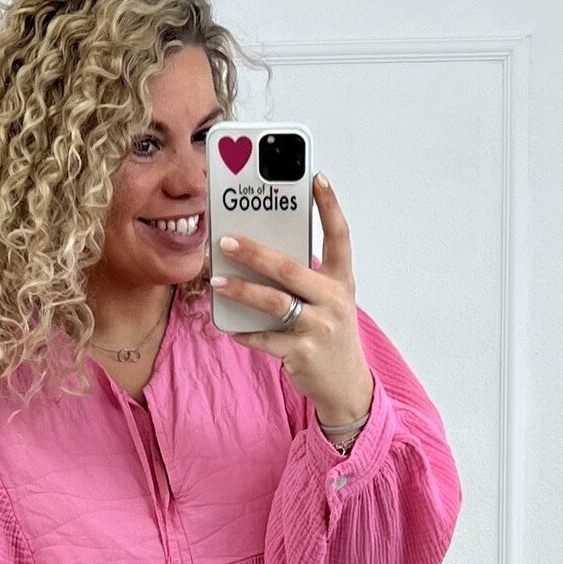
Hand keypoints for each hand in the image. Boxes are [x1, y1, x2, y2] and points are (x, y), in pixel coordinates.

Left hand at [211, 173, 374, 422]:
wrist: (346, 386)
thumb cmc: (330, 335)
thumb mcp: (328, 302)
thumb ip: (304, 279)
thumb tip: (259, 255)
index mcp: (341, 281)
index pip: (339, 236)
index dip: (330, 206)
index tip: (316, 178)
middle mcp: (334, 301)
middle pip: (290, 268)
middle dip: (255, 253)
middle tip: (226, 242)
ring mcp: (319, 328)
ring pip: (274, 303)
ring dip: (241, 290)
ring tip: (216, 280)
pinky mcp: (302, 354)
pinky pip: (265, 339)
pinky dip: (244, 331)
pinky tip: (227, 324)